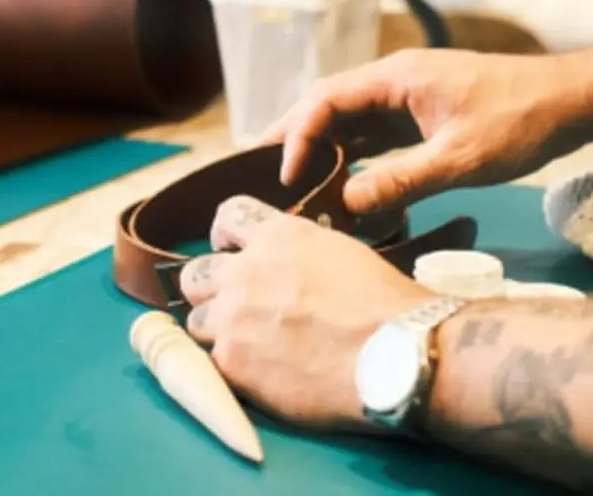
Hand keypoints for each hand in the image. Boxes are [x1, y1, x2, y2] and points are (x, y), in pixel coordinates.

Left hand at [178, 195, 435, 429]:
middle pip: (195, 274)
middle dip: (211, 290)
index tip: (231, 252)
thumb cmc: (386, 305)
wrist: (397, 354)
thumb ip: (301, 255)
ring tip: (247, 348)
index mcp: (277, 234)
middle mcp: (246, 268)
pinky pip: (211, 362)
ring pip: (195, 320)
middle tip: (234, 308)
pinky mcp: (232, 361)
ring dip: (217, 332)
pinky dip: (231, 368)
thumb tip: (291, 270)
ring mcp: (233, 316)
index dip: (226, 237)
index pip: (227, 217)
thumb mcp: (341, 253)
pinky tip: (257, 376)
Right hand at [260, 48, 592, 212]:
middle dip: (294, 134)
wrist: (574, 100)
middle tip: (256, 166)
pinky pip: (375, 130)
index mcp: (396, 78)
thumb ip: (403, 180)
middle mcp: (395, 80)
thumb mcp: (462, 159)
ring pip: (350, 117)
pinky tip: (340, 176)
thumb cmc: (522, 121)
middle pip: (329, 103)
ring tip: (287, 174)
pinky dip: (352, 152)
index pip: (326, 98)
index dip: (298, 134)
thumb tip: (350, 204)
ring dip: (320, 144)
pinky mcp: (424, 111)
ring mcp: (409, 95)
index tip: (285, 174)